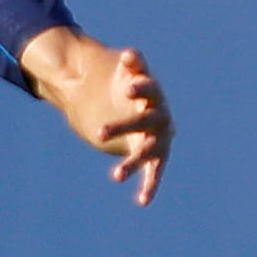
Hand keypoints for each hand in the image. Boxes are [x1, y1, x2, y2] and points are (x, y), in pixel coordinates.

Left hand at [20, 28, 172, 204]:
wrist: (121, 101)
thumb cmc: (117, 82)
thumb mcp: (115, 69)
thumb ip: (122, 63)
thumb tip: (128, 55)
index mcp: (149, 90)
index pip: (148, 86)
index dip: (139, 88)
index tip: (125, 89)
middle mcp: (158, 113)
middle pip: (145, 120)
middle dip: (123, 127)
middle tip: (99, 132)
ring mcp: (156, 135)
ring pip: (148, 151)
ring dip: (132, 163)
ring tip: (115, 176)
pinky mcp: (150, 154)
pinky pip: (153, 172)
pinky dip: (149, 186)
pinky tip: (142, 202)